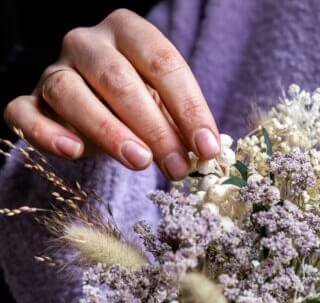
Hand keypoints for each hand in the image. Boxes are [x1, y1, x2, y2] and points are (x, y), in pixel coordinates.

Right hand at [3, 8, 218, 179]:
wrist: (98, 112)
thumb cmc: (140, 107)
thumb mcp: (166, 108)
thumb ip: (182, 124)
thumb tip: (205, 153)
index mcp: (129, 33)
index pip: (162, 63)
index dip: (189, 108)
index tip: (206, 148)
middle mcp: (87, 43)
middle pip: (118, 80)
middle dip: (154, 128)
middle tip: (178, 166)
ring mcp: (55, 70)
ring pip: (72, 94)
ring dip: (109, 131)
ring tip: (140, 162)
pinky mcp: (31, 101)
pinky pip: (25, 113)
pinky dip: (46, 133)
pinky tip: (73, 152)